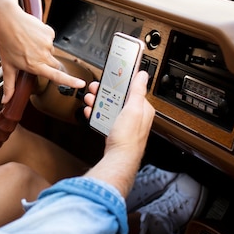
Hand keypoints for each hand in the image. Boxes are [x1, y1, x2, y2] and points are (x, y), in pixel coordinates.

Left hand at [0, 4, 85, 103]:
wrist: (7, 20)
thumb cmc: (6, 43)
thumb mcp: (7, 66)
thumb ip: (9, 85)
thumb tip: (5, 101)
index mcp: (34, 65)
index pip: (56, 76)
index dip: (70, 81)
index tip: (81, 84)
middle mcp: (43, 55)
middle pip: (54, 65)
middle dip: (47, 64)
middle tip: (32, 56)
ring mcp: (48, 43)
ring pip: (51, 51)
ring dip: (43, 49)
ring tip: (29, 43)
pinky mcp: (49, 32)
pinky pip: (50, 39)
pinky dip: (43, 38)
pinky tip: (33, 35)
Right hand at [83, 71, 154, 195]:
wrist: (119, 158)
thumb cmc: (128, 138)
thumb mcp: (133, 109)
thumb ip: (137, 91)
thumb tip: (142, 75)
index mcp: (143, 109)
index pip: (132, 90)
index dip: (120, 83)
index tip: (111, 78)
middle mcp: (135, 116)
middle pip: (118, 98)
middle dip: (105, 92)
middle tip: (95, 89)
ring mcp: (124, 124)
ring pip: (110, 108)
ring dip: (99, 102)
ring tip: (90, 99)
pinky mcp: (115, 131)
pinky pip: (105, 118)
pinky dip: (97, 114)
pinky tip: (91, 112)